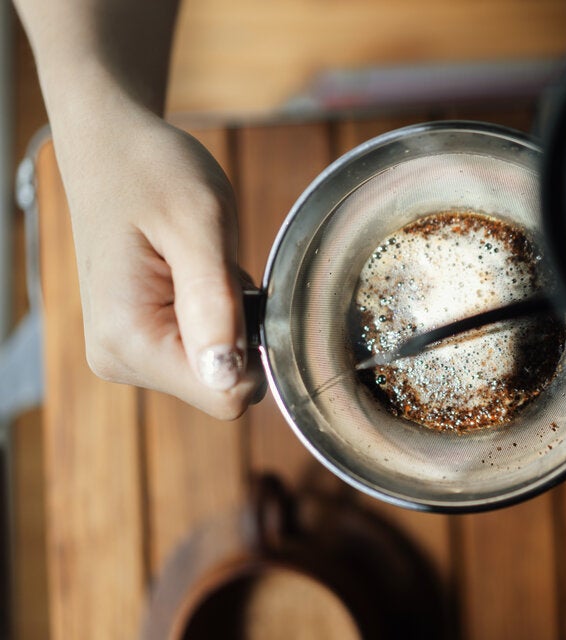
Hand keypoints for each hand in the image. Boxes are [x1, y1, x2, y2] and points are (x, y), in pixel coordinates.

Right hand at [61, 107, 263, 418]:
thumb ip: (213, 302)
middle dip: (243, 334)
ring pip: (219, 371)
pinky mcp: (140, 341)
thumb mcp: (197, 223)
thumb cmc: (153, 172)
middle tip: (220, 270)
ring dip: (231, 321)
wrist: (112, 147)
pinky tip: (197, 275)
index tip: (245, 293)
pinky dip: (218, 317)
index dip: (257, 353)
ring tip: (204, 266)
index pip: (226, 396)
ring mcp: (127, 353)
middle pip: (224, 388)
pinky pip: (205, 351)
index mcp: (129, 341)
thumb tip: (226, 378)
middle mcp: (120, 360)